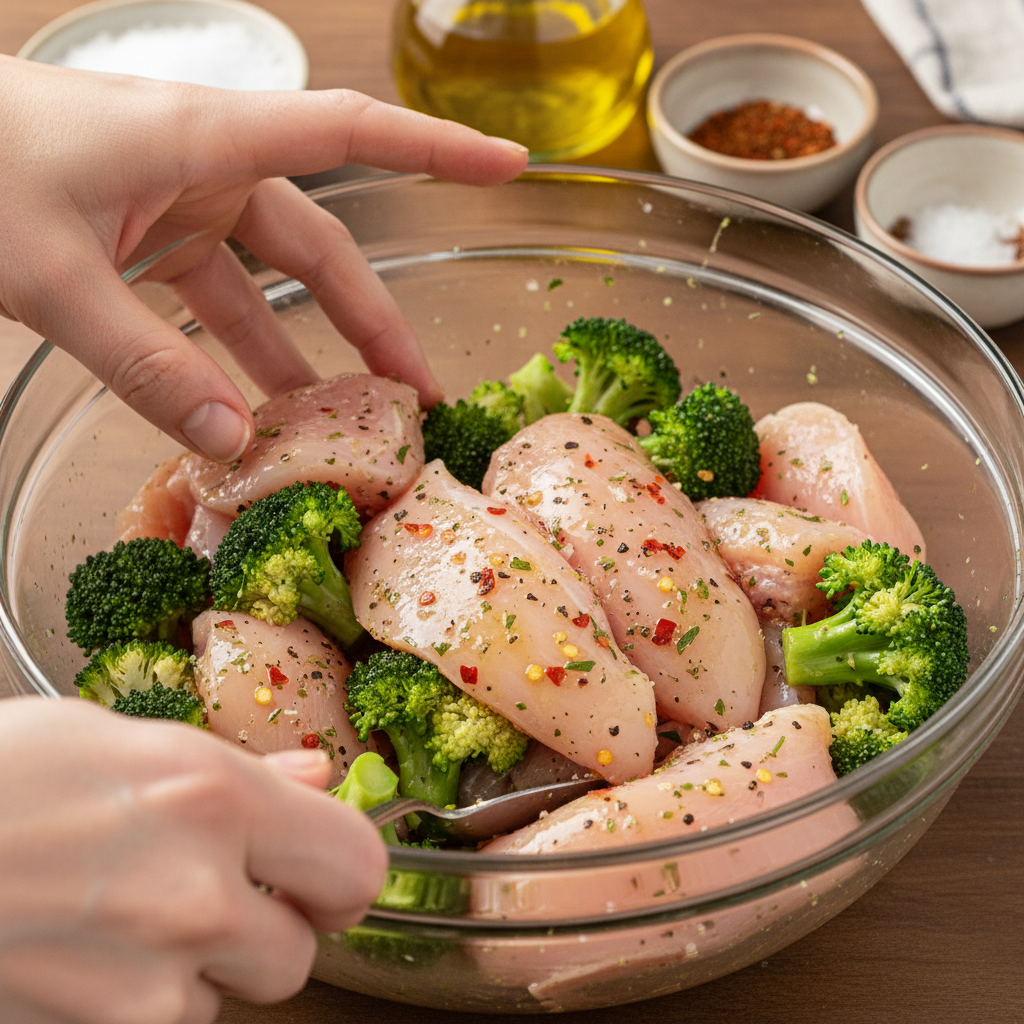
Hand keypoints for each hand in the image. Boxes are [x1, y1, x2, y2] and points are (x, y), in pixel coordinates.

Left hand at [0, 56, 528, 461]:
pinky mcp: (141, 239)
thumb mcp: (49, 274)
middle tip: (416, 395)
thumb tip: (232, 446)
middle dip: (372, 325)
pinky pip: (207, 307)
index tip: (508, 165)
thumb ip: (143, 364)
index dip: (435, 151)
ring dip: (301, 359)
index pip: (347, 134)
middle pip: (319, 250)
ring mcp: (174, 206)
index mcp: (204, 141)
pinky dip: (226, 360)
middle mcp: (205, 169)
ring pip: (266, 290)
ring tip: (341, 429)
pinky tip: (243, 417)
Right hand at [0, 696, 387, 1023]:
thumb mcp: (119, 743)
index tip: (320, 873)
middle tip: (216, 893)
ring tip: (120, 916)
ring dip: (194, 972)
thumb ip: (237, 770)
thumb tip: (316, 776)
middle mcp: (193, 894)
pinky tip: (82, 955)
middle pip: (299, 954)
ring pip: (222, 1003)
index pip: (357, 865)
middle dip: (268, 930)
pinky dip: (137, 1005)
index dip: (343, 873)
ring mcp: (138, 983)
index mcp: (213, 797)